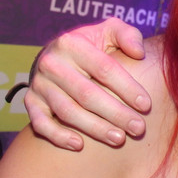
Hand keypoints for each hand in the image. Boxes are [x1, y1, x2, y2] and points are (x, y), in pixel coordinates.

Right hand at [25, 18, 149, 149]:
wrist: (57, 57)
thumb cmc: (93, 47)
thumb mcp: (110, 32)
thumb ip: (127, 36)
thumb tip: (139, 53)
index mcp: (72, 43)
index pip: (104, 69)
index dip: (127, 88)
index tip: (146, 105)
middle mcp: (52, 63)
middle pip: (87, 94)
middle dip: (116, 113)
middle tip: (138, 128)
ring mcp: (39, 84)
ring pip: (67, 111)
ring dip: (95, 128)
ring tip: (119, 139)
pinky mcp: (31, 102)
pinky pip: (40, 124)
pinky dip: (58, 136)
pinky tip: (79, 145)